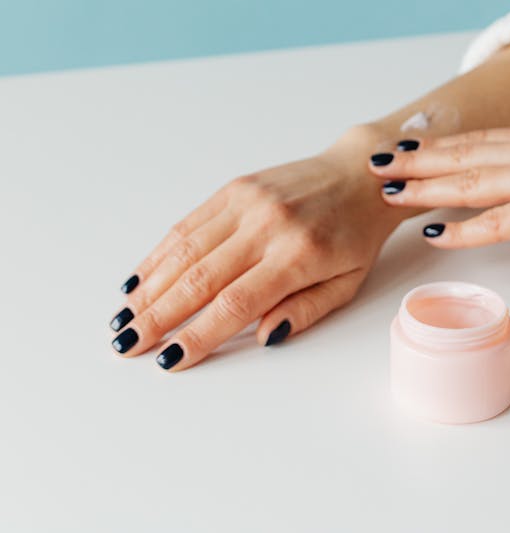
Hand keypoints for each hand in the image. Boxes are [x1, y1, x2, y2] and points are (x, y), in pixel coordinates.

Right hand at [110, 127, 399, 370]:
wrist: (360, 174)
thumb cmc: (356, 236)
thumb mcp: (347, 283)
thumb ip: (305, 312)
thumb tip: (261, 337)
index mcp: (298, 255)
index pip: (236, 303)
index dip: (198, 334)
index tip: (169, 360)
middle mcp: (267, 224)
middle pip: (200, 278)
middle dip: (158, 316)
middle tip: (127, 345)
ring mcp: (247, 202)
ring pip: (185, 249)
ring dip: (150, 287)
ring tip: (124, 317)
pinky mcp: (235, 187)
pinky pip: (190, 223)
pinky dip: (161, 253)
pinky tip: (141, 278)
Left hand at [368, 112, 509, 246]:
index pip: (476, 139)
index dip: (434, 145)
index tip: (401, 146)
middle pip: (461, 155)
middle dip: (414, 161)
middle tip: (374, 163)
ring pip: (470, 182)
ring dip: (426, 188)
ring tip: (389, 190)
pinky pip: (499, 221)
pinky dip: (462, 227)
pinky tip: (434, 232)